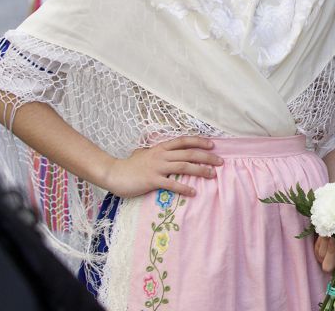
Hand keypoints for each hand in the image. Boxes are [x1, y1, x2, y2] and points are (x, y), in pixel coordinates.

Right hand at [101, 137, 221, 197]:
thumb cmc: (131, 165)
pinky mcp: (152, 180)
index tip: (213, 145)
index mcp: (162, 148)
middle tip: (221, 162)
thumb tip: (171, 152)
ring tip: (212, 175)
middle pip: (189, 153)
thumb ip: (160, 152)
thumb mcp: (147, 153)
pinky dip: (184, 188)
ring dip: (200, 170)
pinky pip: (171, 184)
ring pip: (184, 166)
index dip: (200, 141)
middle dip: (207, 157)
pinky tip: (193, 192)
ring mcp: (157, 167)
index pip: (184, 141)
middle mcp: (162, 155)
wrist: (114, 173)